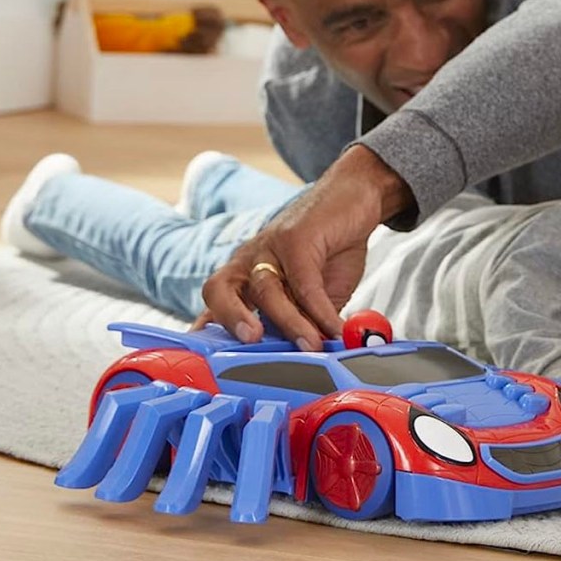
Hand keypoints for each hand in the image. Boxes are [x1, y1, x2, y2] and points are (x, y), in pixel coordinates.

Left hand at [197, 146, 412, 348]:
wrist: (355, 198)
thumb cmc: (331, 247)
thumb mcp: (314, 294)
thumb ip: (305, 321)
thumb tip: (308, 358)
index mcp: (247, 276)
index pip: (216, 306)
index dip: (206, 333)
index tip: (204, 361)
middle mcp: (251, 261)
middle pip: (219, 289)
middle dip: (228, 319)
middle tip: (249, 343)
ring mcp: (270, 246)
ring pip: (267, 291)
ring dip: (289, 323)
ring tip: (312, 346)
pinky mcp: (297, 237)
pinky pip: (303, 280)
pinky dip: (320, 309)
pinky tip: (334, 326)